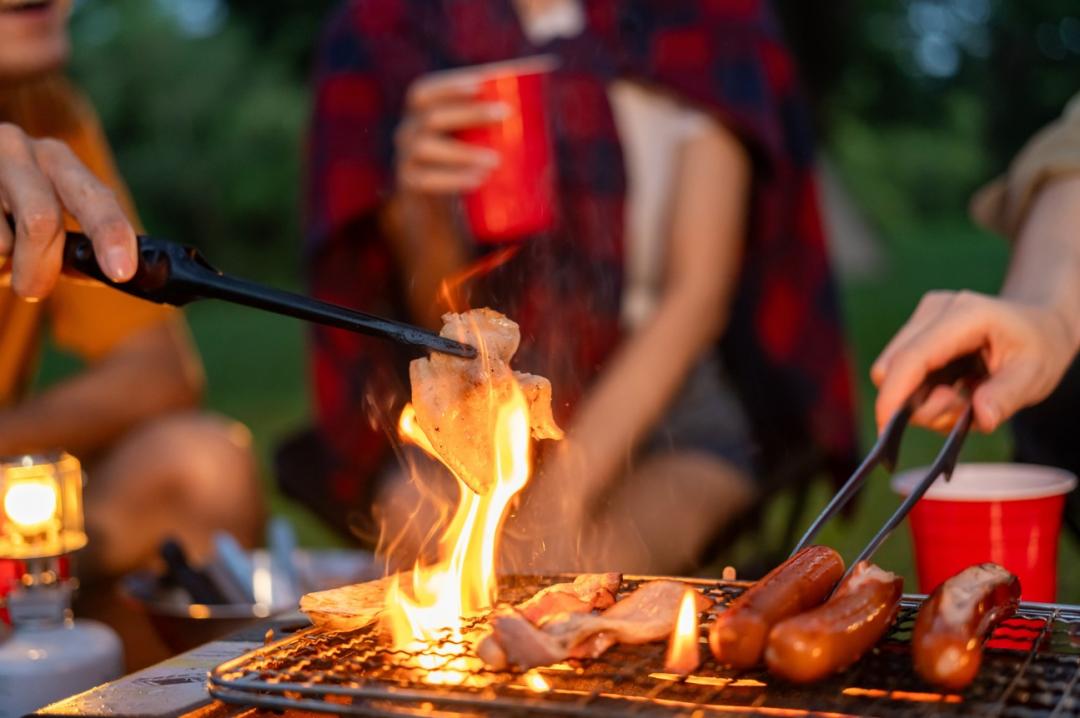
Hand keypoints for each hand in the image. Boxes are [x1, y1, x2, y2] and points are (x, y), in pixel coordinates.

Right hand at [0, 123, 136, 298]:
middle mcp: (18, 148)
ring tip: (0, 257)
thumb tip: (110, 275)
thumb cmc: (9, 217)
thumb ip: (78, 248)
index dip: (110, 233)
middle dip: (43, 264)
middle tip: (35, 290)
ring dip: (3, 265)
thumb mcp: (45, 222)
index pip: (94, 197)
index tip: (121, 271)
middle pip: (40, 218)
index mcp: (57, 160)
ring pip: (0, 242)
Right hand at [394, 70, 504, 194]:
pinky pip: (427, 180)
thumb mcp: (468, 137)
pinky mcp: (409, 184)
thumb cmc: (459, 161)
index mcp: (420, 113)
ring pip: (426, 148)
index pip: (424, 92)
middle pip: (432, 117)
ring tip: (496, 160)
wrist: (431, 206)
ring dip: (463, 152)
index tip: (482, 85)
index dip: (449, 86)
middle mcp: (407, 131)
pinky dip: (454, 179)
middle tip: (505, 114)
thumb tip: (538, 91)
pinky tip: (477, 180)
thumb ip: (490, 119)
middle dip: (469, 113)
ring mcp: (405, 158)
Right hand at [872, 290, 1078, 432]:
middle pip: (890, 367)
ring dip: (919, 401)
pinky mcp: (916, 330)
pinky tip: (951, 391)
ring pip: (891, 372)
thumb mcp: (1036, 375)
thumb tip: (980, 417)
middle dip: (915, 404)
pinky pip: (900, 371)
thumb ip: (1007, 396)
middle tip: (958, 411)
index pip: (912, 358)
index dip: (894, 395)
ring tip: (961, 401)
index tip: (886, 431)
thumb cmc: (1039, 346)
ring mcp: (922, 318)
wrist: (1038, 324)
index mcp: (966, 315)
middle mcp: (935, 310)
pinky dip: (920, 393)